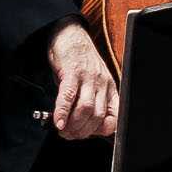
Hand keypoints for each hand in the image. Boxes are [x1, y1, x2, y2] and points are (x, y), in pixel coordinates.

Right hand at [46, 21, 117, 138]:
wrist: (70, 35)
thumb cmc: (79, 61)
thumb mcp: (90, 82)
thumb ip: (89, 101)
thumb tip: (79, 125)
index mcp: (109, 88)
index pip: (114, 115)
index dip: (102, 130)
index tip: (88, 135)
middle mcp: (102, 83)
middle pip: (98, 116)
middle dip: (82, 131)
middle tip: (69, 135)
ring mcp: (88, 77)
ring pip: (86, 109)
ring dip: (73, 124)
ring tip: (62, 130)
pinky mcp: (72, 72)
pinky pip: (68, 96)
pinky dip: (62, 112)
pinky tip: (57, 121)